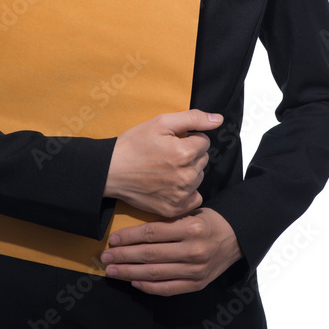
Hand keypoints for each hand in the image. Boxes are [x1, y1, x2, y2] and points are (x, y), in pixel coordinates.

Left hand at [99, 208, 242, 295]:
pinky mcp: (197, 284)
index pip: (151, 234)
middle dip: (123, 257)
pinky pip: (168, 289)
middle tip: (105, 257)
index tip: (112, 240)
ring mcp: (195, 270)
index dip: (128, 237)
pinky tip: (134, 282)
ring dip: (129, 274)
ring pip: (155, 274)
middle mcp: (193, 250)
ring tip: (112, 271)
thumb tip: (133, 232)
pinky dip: (149, 287)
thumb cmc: (209, 222)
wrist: (237, 239)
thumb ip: (167, 222)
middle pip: (149, 255)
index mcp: (191, 228)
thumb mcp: (191, 213)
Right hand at [104, 109, 222, 216]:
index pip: (204, 141)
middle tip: (167, 154)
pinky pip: (195, 198)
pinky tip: (171, 184)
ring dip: (188, 172)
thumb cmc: (134, 145)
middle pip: (203, 160)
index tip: (172, 141)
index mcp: (185, 153)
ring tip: (166, 169)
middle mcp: (186, 177)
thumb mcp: (161, 122)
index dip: (189, 138)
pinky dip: (187, 191)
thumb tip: (218, 119)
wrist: (110, 171)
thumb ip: (193, 118)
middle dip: (190, 155)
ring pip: (198, 177)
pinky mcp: (174, 209)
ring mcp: (180, 195)